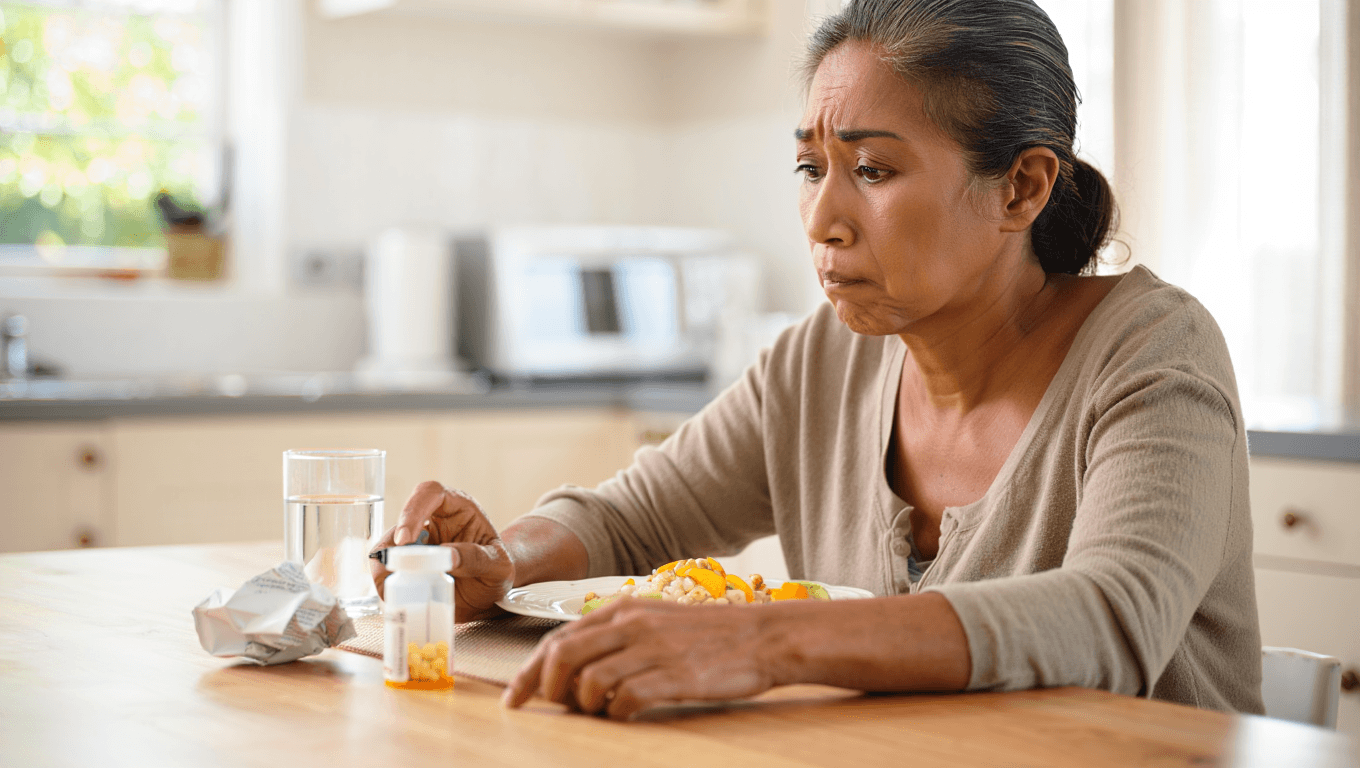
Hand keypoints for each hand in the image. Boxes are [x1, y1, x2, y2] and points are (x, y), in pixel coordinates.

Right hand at [370, 481, 513, 622]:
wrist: (491, 591)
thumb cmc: (497, 570)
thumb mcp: (498, 566)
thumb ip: (478, 559)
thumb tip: (447, 556)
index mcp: (459, 508)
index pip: (431, 493)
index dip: (413, 510)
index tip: (405, 539)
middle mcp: (433, 521)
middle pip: (401, 521)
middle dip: (389, 545)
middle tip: (389, 569)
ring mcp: (418, 543)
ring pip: (388, 545)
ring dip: (382, 566)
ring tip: (387, 588)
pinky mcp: (408, 564)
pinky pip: (388, 568)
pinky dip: (385, 581)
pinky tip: (391, 594)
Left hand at [502, 597, 780, 719]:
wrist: (765, 637)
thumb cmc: (711, 636)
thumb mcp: (659, 621)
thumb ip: (619, 635)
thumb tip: (576, 666)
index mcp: (625, 610)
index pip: (558, 638)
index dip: (529, 671)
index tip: (515, 697)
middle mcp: (632, 625)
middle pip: (561, 656)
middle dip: (545, 689)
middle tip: (552, 709)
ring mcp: (652, 650)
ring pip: (588, 681)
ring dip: (583, 705)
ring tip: (599, 712)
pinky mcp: (674, 677)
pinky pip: (624, 701)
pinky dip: (616, 714)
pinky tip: (626, 714)